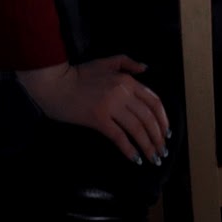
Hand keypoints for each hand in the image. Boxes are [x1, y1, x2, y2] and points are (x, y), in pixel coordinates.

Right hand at [16, 55, 170, 163]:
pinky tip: (135, 159)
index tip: (166, 133)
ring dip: (148, 146)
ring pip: (137, 129)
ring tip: (153, 158)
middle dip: (158, 137)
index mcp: (127, 80)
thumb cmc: (78, 74)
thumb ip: (127, 62)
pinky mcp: (98, 119)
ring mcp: (111, 106)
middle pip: (148, 118)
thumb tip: (145, 69)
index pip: (154, 102)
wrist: (54, 83)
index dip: (163, 119)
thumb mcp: (105, 62)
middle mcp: (123, 93)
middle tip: (162, 151)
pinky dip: (129, 149)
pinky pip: (119, 137)